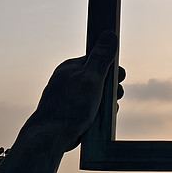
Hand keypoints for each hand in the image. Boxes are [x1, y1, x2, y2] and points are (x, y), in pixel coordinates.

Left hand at [0, 31, 124, 172]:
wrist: (50, 138)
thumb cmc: (70, 107)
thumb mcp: (91, 78)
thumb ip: (101, 57)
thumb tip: (109, 34)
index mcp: (70, 67)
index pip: (97, 60)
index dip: (112, 69)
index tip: (120, 78)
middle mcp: (67, 80)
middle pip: (98, 79)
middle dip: (111, 88)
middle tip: (116, 96)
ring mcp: (68, 97)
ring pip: (95, 96)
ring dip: (106, 103)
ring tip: (106, 111)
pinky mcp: (69, 112)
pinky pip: (89, 109)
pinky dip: (97, 114)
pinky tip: (98, 120)